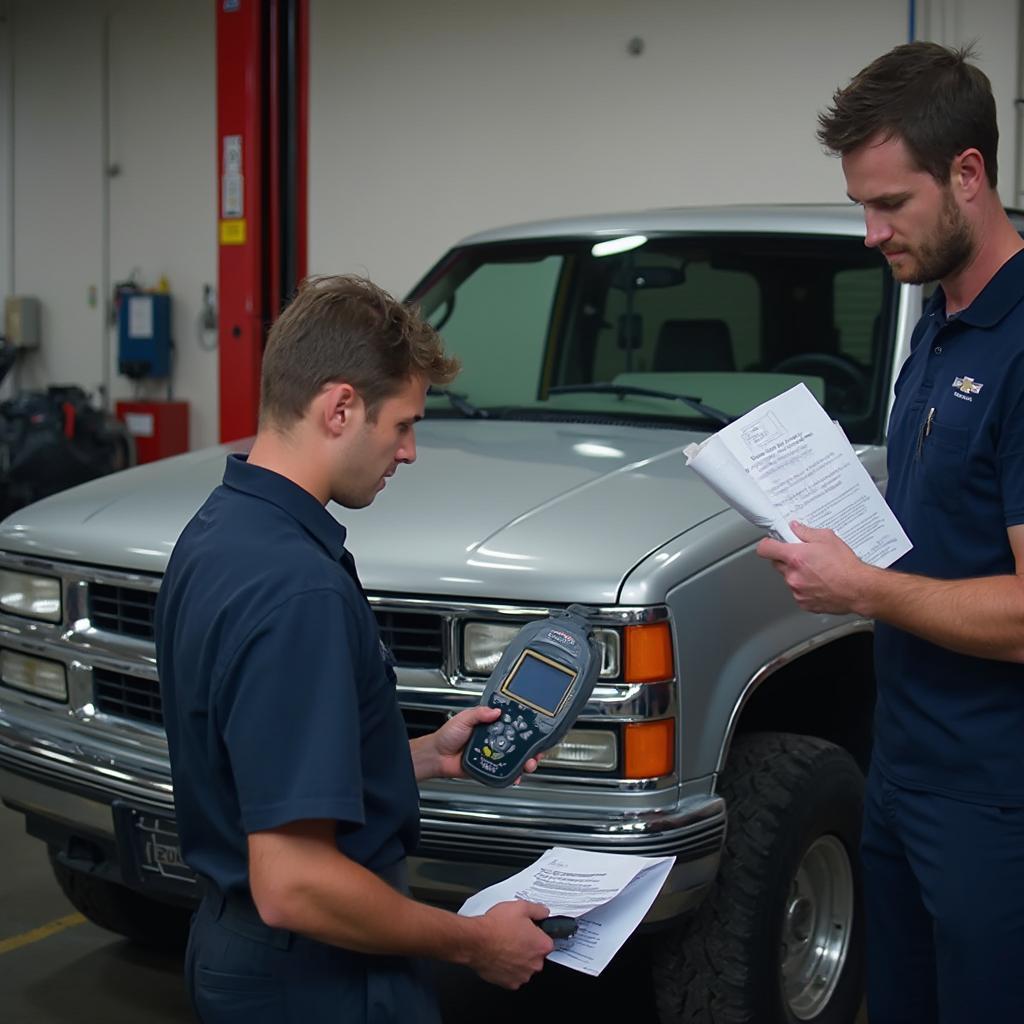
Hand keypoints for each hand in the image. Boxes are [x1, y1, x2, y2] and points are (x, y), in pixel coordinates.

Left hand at [425, 706, 540, 781]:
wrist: (437, 756)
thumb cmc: (447, 736)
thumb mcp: (464, 718)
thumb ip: (479, 713)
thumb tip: (496, 711)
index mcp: (491, 725)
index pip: (513, 726)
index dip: (525, 729)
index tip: (535, 731)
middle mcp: (494, 740)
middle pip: (518, 745)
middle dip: (531, 749)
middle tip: (535, 752)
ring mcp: (493, 755)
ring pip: (515, 760)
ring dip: (525, 763)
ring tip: (529, 764)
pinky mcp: (489, 768)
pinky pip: (505, 773)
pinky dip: (513, 776)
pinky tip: (517, 776)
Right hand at [467, 900, 553, 988]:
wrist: (476, 941)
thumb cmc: (496, 927)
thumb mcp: (520, 907)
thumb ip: (538, 910)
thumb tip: (543, 912)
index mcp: (542, 945)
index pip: (547, 941)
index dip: (536, 934)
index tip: (527, 931)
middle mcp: (535, 963)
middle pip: (536, 955)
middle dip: (527, 947)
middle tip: (514, 936)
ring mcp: (522, 975)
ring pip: (524, 966)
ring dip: (518, 958)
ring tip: (504, 945)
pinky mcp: (509, 983)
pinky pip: (512, 975)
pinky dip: (508, 968)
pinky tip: (500, 956)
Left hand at [756, 521, 872, 614]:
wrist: (859, 589)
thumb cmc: (846, 566)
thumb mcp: (827, 538)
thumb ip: (806, 532)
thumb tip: (795, 528)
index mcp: (795, 557)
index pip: (765, 549)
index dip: (768, 544)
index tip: (773, 543)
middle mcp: (792, 575)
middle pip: (777, 563)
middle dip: (786, 559)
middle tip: (803, 556)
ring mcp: (797, 590)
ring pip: (789, 578)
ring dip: (798, 574)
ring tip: (817, 572)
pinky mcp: (803, 602)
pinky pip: (798, 592)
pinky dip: (806, 588)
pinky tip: (820, 583)